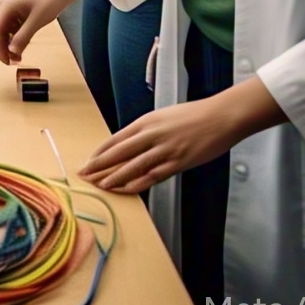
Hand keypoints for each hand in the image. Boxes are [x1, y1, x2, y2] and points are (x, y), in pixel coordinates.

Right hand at [0, 0, 66, 63]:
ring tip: (15, 55)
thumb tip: (11, 52)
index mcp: (5, 5)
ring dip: (3, 42)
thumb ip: (23, 37)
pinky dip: (10, 38)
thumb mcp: (37, 21)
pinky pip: (5, 27)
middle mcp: (1, 5)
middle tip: (7, 59)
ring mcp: (6, 8)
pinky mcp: (12, 12)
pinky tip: (19, 46)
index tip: (6, 61)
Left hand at [78, 101, 235, 193]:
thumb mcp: (163, 117)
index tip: (88, 161)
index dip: (100, 152)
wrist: (220, 116)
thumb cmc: (193, 115)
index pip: (115, 139)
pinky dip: (138, 183)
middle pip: (119, 153)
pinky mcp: (178, 162)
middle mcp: (151, 135)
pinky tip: (126, 189)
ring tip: (101, 185)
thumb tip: (132, 145)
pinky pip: (153, 175)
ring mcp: (164, 149)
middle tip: (84, 174)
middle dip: (99, 165)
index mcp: (145, 122)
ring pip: (133, 166)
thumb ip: (147, 131)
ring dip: (115, 177)